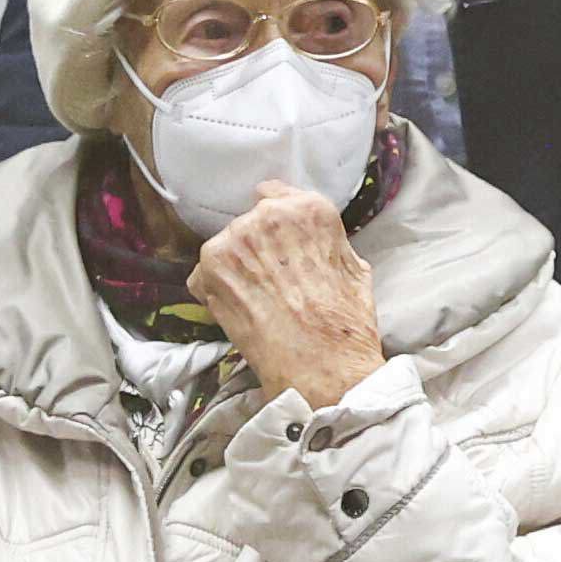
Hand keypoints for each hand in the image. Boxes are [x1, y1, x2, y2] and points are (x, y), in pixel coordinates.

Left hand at [187, 181, 385, 409]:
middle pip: (250, 223)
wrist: (320, 366)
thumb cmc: (345, 324)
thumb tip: (313, 242)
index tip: (277, 243)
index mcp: (309, 209)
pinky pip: (205, 275)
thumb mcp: (355, 268)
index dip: (276, 225)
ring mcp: (234, 239)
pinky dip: (215, 291)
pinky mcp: (209, 268)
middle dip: (257, 248)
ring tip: (257, 301)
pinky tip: (240, 311)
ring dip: (236, 269)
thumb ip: (327, 242)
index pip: (275, 195)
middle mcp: (268, 214)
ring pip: (228, 248)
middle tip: (272, 282)